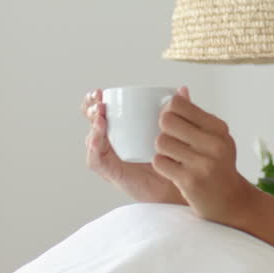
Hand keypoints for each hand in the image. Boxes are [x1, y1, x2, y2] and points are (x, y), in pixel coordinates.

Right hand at [81, 89, 183, 204]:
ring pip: (92, 139)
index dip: (96, 100)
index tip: (100, 91)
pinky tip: (99, 138)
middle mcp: (112, 140)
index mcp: (121, 127)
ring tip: (101, 117)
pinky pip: (96, 160)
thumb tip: (182, 89)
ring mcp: (110, 156)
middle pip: (92, 122)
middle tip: (100, 104)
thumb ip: (178, 110)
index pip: (101, 109)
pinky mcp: (111, 171)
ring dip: (94, 126)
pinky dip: (95, 148)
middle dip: (91, 109)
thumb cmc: (171, 157)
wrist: (175, 184)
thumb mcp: (174, 130)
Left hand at [152, 86, 257, 225]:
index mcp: (218, 128)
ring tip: (173, 156)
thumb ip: (197, 116)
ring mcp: (203, 163)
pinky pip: (160, 162)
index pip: (180, 104)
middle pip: (167, 120)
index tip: (171, 120)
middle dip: (162, 129)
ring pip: (161, 142)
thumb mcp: (216, 138)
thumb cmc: (219, 166)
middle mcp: (213, 143)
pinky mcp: (191, 181)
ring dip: (161, 150)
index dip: (168, 110)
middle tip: (169, 140)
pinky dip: (162, 165)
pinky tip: (172, 169)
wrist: (232, 202)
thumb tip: (180, 90)